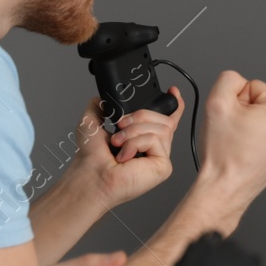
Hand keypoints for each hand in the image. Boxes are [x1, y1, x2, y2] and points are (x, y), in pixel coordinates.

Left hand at [71, 90, 184, 207]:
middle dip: (140, 116)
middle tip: (120, 126)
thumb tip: (100, 98)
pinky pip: (156, 140)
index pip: (168, 119)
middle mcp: (154, 148)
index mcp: (143, 137)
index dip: (175, 104)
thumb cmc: (91, 158)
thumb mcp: (91, 123)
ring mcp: (160, 158)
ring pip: (162, 127)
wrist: (90, 174)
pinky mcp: (163, 166)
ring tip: (118, 143)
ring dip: (134, 131)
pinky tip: (125, 156)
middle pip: (164, 119)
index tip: (173, 91)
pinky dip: (135, 143)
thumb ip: (98, 107)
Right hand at [195, 71, 265, 219]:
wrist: (225, 188)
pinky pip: (262, 134)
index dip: (235, 100)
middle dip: (242, 113)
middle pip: (258, 101)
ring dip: (246, 126)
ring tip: (237, 143)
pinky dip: (251, 139)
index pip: (251, 86)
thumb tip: (237, 81)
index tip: (231, 119)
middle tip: (232, 132)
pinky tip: (243, 150)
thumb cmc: (224, 154)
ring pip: (259, 117)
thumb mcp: (216, 102)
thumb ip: (228, 79)